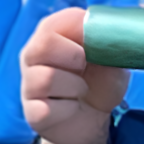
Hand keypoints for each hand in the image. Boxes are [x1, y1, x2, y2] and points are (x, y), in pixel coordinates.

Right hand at [20, 8, 125, 143]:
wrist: (93, 119)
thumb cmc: (99, 82)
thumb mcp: (112, 60)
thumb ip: (110, 43)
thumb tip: (115, 30)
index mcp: (50, 37)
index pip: (53, 24)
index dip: (78, 30)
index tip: (96, 40)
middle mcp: (33, 58)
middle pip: (43, 45)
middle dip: (73, 55)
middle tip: (86, 64)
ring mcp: (29, 85)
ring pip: (45, 78)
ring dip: (75, 86)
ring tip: (82, 91)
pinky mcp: (32, 113)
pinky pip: (44, 109)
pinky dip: (67, 110)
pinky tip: (72, 109)